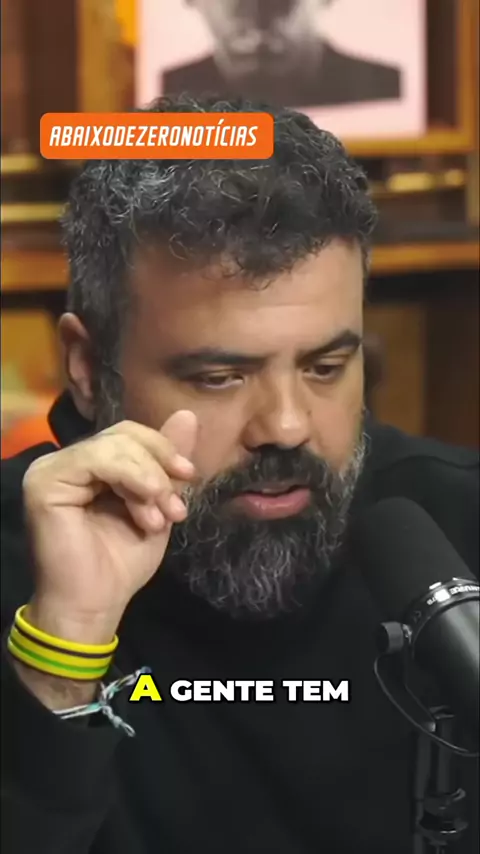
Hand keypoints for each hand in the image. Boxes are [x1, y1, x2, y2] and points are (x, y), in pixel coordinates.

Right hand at [22, 412, 197, 644]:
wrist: (95, 605)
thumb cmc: (121, 564)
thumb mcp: (157, 505)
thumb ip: (168, 463)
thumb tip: (188, 414)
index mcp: (90, 465)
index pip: (129, 434)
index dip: (163, 448)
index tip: (190, 475)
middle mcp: (67, 460)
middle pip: (124, 434)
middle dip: (159, 467)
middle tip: (176, 508)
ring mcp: (51, 468)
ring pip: (114, 445)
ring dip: (149, 480)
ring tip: (159, 519)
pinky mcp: (44, 481)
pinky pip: (96, 459)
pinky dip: (131, 478)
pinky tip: (145, 508)